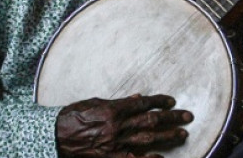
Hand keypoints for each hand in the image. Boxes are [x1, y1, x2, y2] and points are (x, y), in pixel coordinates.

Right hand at [55, 94, 192, 156]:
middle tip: (189, 116)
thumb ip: (118, 102)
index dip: (159, 101)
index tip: (172, 101)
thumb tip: (138, 98)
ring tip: (183, 134)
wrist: (54, 136)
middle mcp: (117, 126)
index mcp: (113, 109)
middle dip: (172, 118)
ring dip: (167, 136)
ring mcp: (115, 144)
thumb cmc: (72, 117)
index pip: (143, 103)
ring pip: (148, 139)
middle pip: (151, 120)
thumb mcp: (94, 102)